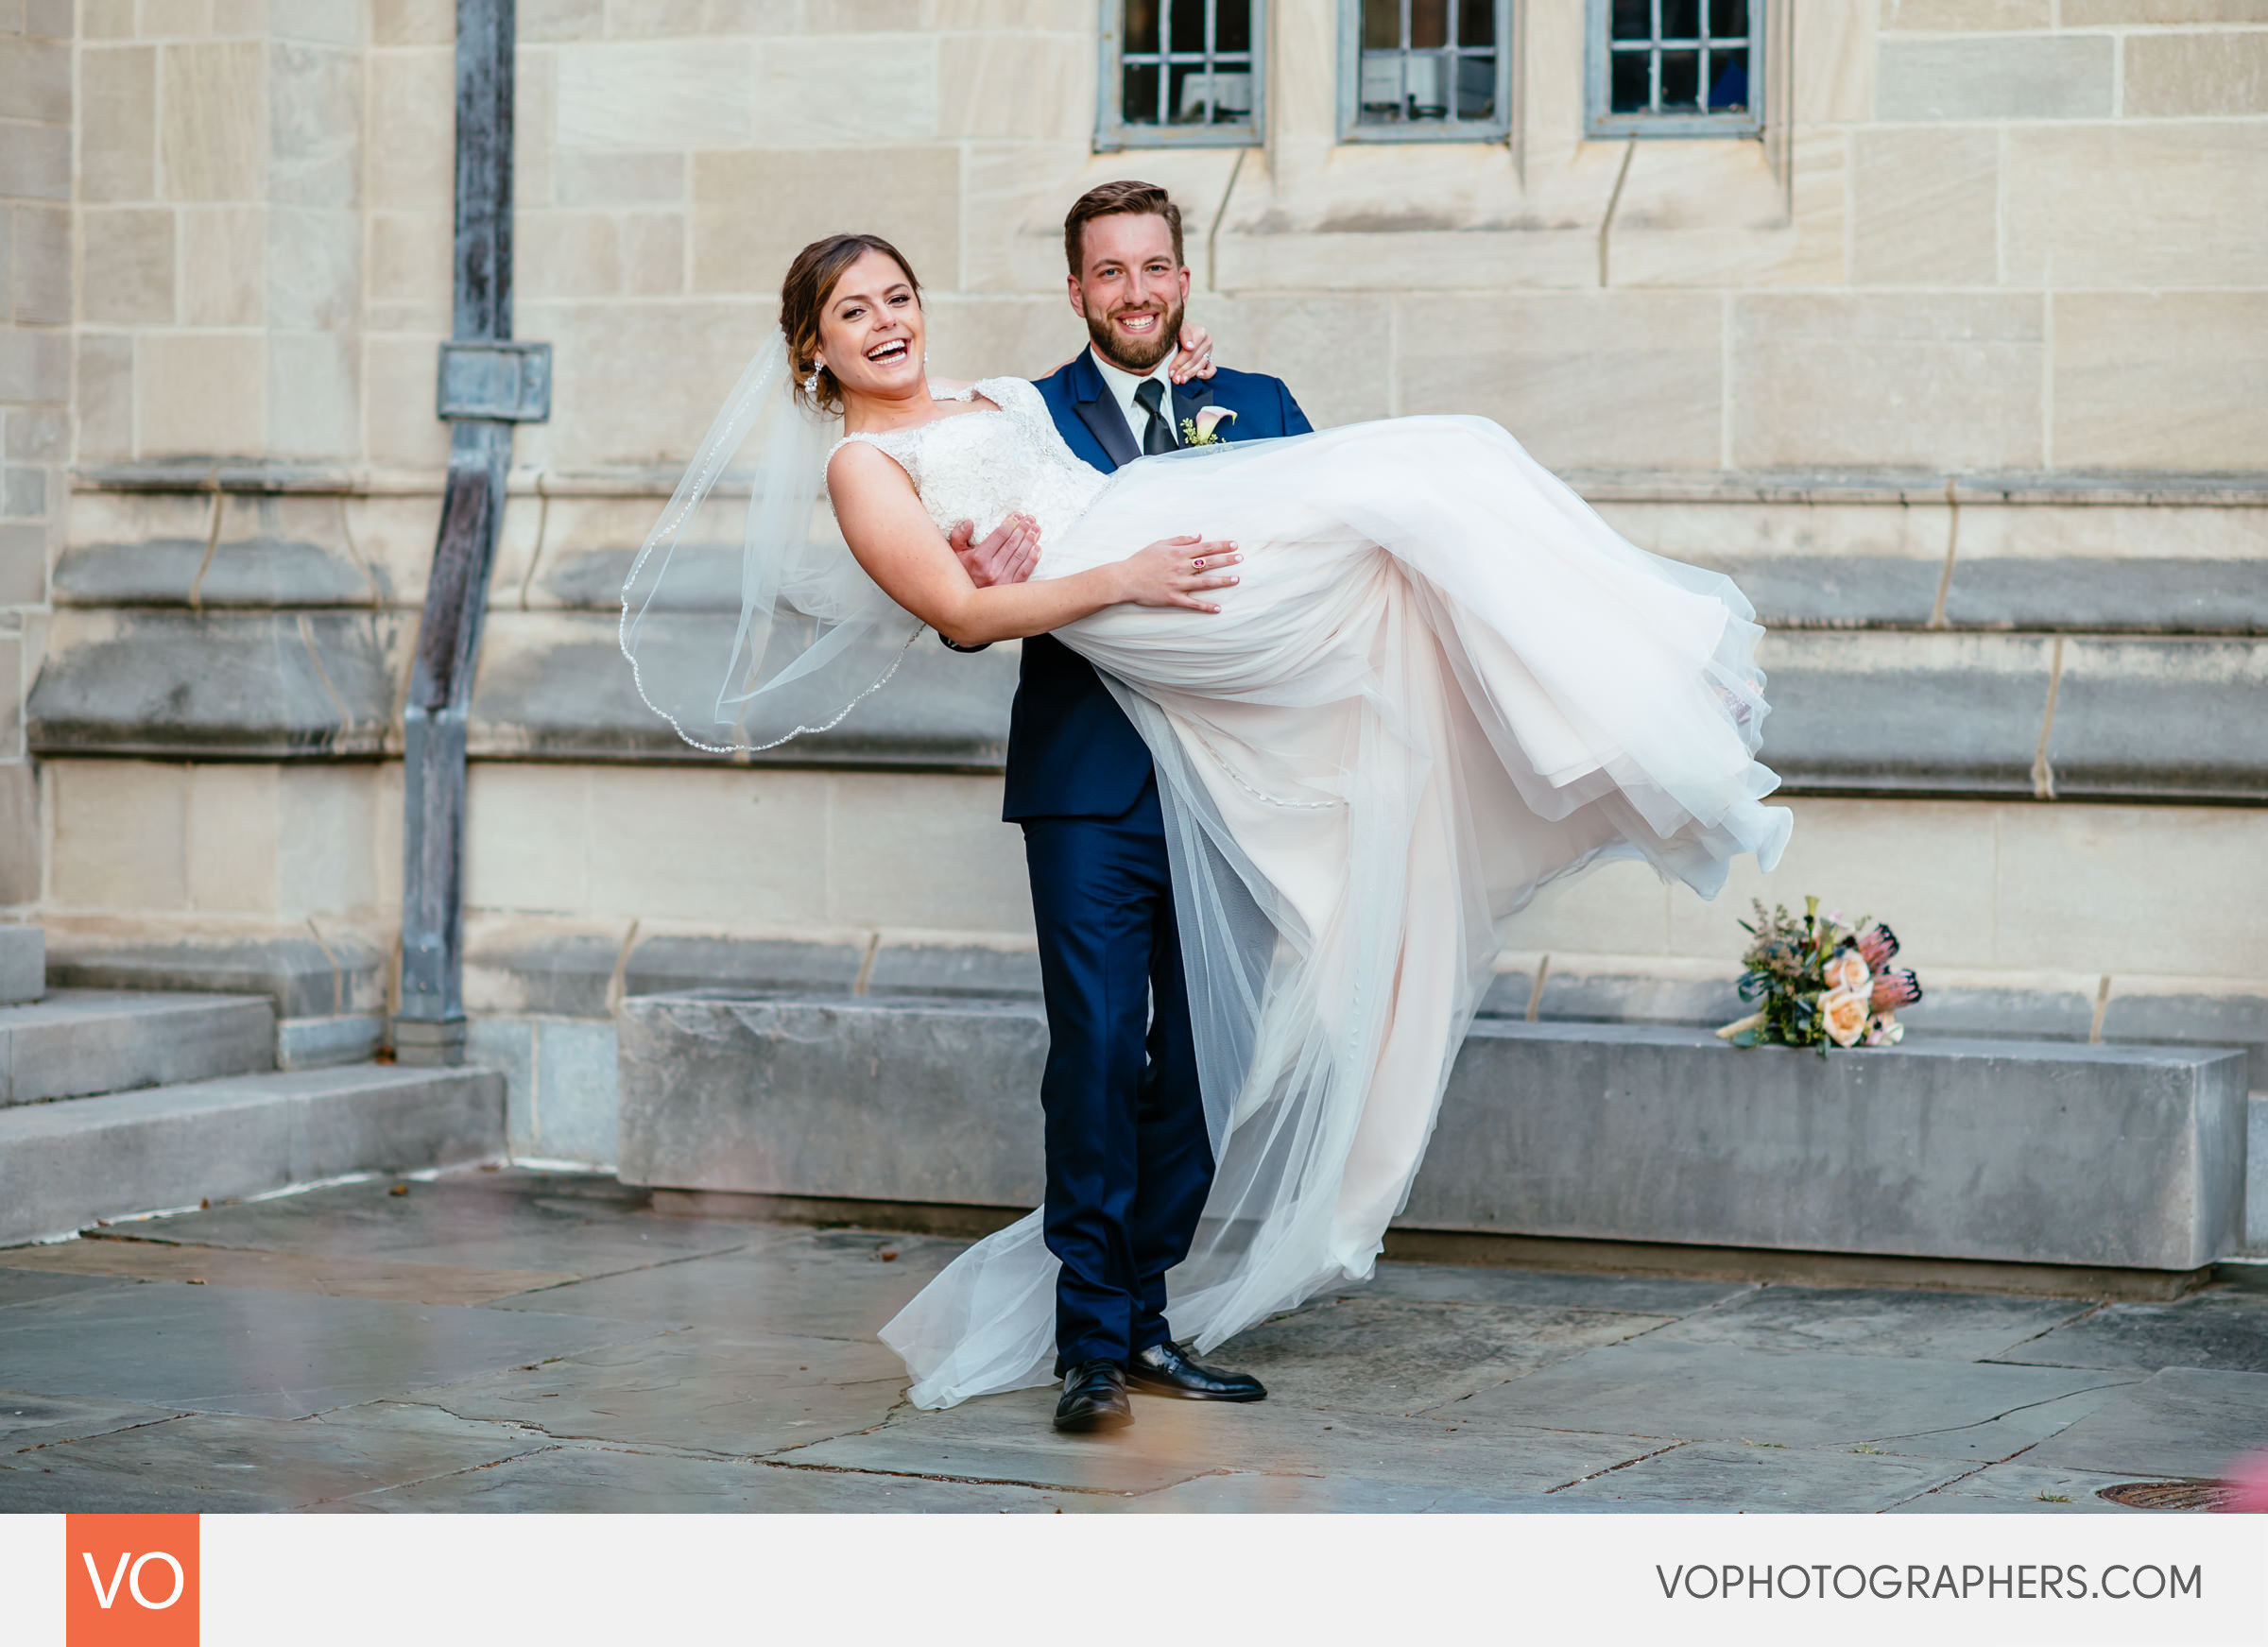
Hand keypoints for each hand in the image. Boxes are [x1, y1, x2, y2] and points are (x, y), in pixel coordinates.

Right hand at [948, 513, 1039, 587]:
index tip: (1017, 515)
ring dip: (1030, 540)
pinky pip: (1025, 571)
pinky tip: (1037, 549)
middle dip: (1023, 528)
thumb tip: (969, 523)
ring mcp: (1003, 580)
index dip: (1010, 523)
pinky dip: (1032, 559)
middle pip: (1012, 543)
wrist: (962, 605)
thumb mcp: (953, 556)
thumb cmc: (959, 577)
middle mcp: (992, 569)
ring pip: (1020, 556)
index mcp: (978, 558)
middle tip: (1030, 519)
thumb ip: (958, 537)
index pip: (1000, 535)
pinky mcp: (1010, 589)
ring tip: (1036, 529)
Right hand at [1111, 534, 1240, 611]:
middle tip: (1240, 558)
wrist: (1124, 579)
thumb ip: (1180, 540)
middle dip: (1227, 560)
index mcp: (1178, 553)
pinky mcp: (1173, 598)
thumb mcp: (1160, 544)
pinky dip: (1205, 606)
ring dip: (1222, 581)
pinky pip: (1192, 603)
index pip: (1205, 547)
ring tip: (1236, 579)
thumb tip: (1198, 536)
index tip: (1234, 544)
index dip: (1221, 545)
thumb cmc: (1141, 560)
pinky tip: (1218, 608)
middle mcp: (1181, 567)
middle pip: (1209, 562)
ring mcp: (1178, 584)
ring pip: (1205, 582)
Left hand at [1168, 322, 1216, 383]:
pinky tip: (1199, 375)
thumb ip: (1183, 334)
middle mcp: (1207, 341)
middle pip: (1194, 360)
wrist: (1178, 329)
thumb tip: (1190, 347)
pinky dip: (1207, 374)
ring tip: (1182, 380)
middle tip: (1174, 378)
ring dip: (1190, 374)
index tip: (1171, 372)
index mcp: (1200, 333)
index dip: (1179, 363)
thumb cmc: (1176, 329)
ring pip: (1201, 365)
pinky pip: (1212, 368)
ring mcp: (1209, 350)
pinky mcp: (1210, 358)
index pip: (1189, 352)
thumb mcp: (1176, 328)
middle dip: (1183, 371)